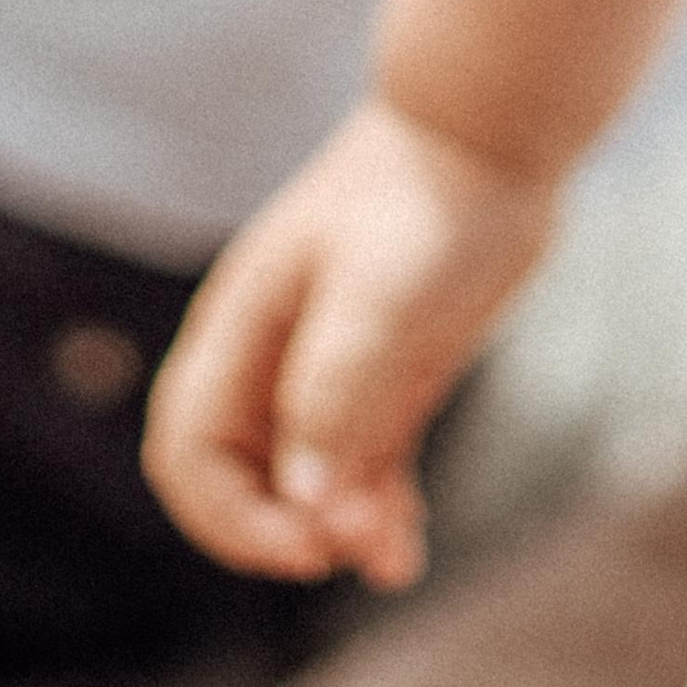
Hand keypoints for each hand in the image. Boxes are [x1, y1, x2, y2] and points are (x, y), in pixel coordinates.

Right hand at [142, 98, 556, 589]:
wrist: (498, 128)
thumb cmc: (427, 197)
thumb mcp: (379, 293)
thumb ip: (336, 392)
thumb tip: (306, 502)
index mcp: (243, 326)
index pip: (189, 451)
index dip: (227, 514)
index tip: (303, 541)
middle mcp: (276, 353)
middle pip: (243, 477)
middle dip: (285, 527)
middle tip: (351, 547)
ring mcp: (334, 364)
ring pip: (311, 480)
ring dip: (339, 529)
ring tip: (390, 558)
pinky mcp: (392, 370)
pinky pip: (365, 462)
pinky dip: (377, 509)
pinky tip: (405, 549)